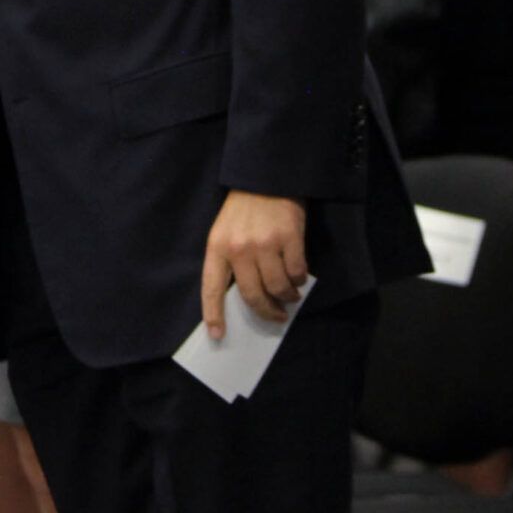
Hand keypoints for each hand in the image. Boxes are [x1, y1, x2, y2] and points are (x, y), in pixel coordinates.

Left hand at [200, 189, 308, 335]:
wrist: (266, 176)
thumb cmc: (244, 208)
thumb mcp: (225, 231)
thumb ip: (231, 260)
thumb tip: (250, 297)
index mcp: (218, 246)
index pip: (212, 288)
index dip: (214, 314)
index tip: (218, 335)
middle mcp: (239, 247)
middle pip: (252, 295)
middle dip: (266, 311)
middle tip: (276, 316)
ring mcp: (265, 242)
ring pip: (277, 287)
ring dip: (287, 297)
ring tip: (290, 296)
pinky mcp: (289, 236)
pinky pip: (296, 271)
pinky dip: (299, 279)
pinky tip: (299, 277)